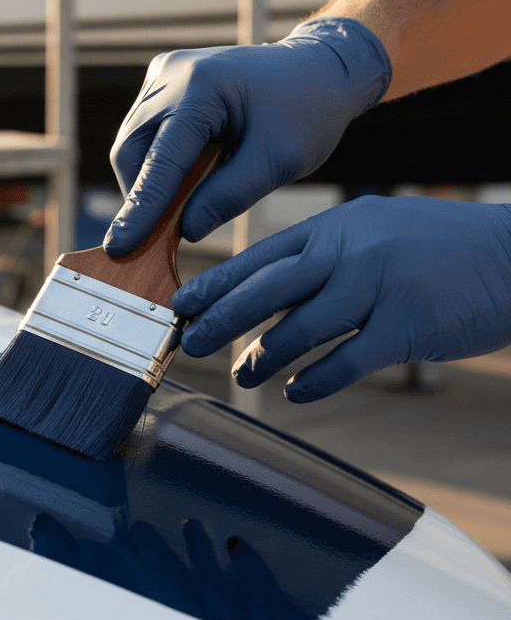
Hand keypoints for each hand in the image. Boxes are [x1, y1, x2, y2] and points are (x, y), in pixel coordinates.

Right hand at [102, 17, 391, 254]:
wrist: (321, 68)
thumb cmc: (308, 111)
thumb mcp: (279, 161)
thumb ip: (230, 197)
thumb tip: (186, 231)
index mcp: (203, 86)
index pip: (160, 159)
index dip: (140, 209)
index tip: (119, 247)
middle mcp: (172, 73)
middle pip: (132, 150)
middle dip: (141, 196)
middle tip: (159, 235)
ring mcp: (163, 73)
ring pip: (132, 143)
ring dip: (148, 181)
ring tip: (180, 204)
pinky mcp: (163, 80)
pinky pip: (144, 132)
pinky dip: (156, 162)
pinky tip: (186, 176)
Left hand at [171, 196, 510, 401]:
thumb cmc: (438, 249)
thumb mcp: (375, 232)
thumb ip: (325, 256)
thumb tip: (268, 292)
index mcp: (337, 227)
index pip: (262, 256)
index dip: (218, 283)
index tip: (182, 304)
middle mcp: (352, 251)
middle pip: (268, 289)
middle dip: (221, 318)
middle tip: (190, 342)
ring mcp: (380, 286)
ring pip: (303, 328)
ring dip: (265, 357)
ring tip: (243, 375)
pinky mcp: (409, 325)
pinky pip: (348, 360)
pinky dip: (316, 380)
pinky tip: (296, 393)